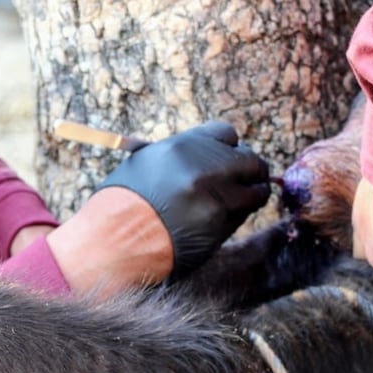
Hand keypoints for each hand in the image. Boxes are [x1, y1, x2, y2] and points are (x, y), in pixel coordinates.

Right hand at [95, 121, 270, 278]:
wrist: (115, 238)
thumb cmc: (122, 202)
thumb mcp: (146, 163)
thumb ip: (181, 156)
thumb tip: (207, 156)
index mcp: (182, 146)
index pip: (227, 133)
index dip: (230, 147)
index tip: (228, 157)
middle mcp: (203, 166)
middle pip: (250, 160)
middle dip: (251, 170)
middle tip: (245, 180)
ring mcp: (215, 196)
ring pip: (256, 190)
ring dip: (251, 195)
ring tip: (237, 201)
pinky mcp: (221, 224)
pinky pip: (243, 215)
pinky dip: (238, 215)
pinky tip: (221, 219)